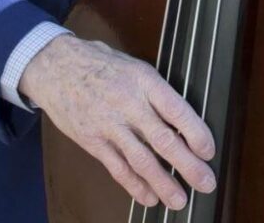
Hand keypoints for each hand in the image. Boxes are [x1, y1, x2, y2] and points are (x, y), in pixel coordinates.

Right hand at [19, 34, 216, 209]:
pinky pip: (117, 168)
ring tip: (179, 200)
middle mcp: (128, 103)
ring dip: (163, 183)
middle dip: (187, 165)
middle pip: (163, 139)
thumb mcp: (132, 65)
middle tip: (206, 182)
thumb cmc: (99, 63)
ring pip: (141, 160)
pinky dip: (134, 186)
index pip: (175, 109)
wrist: (55, 66)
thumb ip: (155, 91)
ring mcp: (109, 124)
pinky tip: (148, 197)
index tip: (208, 150)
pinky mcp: (92, 141)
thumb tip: (183, 118)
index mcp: (142, 80)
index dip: (195, 132)